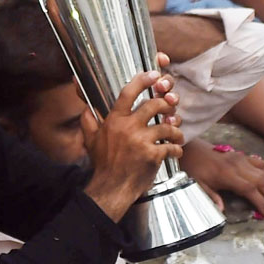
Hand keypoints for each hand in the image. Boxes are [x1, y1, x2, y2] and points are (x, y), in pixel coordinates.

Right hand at [82, 69, 182, 221]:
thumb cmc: (102, 164)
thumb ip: (88, 121)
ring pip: (167, 125)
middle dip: (166, 103)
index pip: (128, 93)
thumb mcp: (90, 140)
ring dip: (176, 129)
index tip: (153, 75)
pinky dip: (176, 148)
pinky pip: (171, 146)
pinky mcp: (153, 155)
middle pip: (153, 105)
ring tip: (177, 134)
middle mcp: (128, 127)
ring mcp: (141, 141)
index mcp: (114, 121)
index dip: (142, 81)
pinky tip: (176, 150)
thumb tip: (85, 108)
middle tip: (172, 106)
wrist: (111, 188)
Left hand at [180, 138, 263, 215]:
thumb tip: (222, 210)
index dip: (261, 202)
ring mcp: (241, 159)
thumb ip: (211, 197)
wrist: (191, 148)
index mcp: (226, 174)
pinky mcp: (241, 156)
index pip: (249, 189)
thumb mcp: (197, 184)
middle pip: (263, 180)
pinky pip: (259, 163)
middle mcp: (237, 165)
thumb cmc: (193, 168)